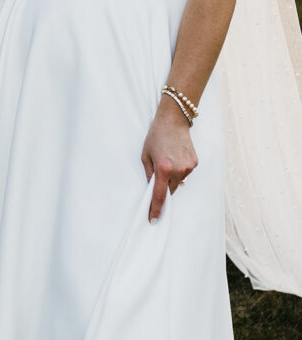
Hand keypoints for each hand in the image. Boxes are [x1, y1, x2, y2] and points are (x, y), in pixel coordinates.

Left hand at [141, 99, 197, 222]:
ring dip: (172, 177)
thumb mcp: (145, 155)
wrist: (173, 120)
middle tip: (159, 174)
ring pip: (178, 182)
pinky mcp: (194, 163)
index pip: (159, 196)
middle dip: (164, 188)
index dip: (155, 209)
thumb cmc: (156, 135)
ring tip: (168, 158)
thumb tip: (151, 189)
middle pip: (170, 190)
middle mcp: (177, 170)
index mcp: (162, 169)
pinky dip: (179, 169)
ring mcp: (188, 167)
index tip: (153, 220)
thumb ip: (148, 174)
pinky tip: (176, 156)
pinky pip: (185, 173)